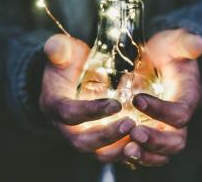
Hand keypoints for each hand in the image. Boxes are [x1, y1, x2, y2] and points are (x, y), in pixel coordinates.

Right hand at [40, 34, 134, 154]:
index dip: (91, 111)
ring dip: (119, 148)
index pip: (68, 113)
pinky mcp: (98, 141)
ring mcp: (82, 135)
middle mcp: (65, 126)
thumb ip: (59, 48)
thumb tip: (54, 46)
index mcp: (54, 104)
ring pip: (98, 153)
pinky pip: (112, 153)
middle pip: (82, 141)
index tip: (116, 104)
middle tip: (131, 124)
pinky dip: (129, 151)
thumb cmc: (69, 61)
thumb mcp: (63, 51)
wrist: (72, 75)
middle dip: (106, 136)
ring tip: (141, 136)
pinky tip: (147, 144)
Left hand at [124, 29, 201, 166]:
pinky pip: (145, 153)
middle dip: (156, 141)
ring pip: (161, 154)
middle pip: (175, 141)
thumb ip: (185, 43)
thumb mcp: (175, 42)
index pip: (180, 113)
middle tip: (134, 133)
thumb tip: (198, 43)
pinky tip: (116, 150)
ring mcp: (163, 129)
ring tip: (126, 149)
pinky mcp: (149, 134)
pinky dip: (132, 156)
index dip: (161, 110)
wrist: (159, 62)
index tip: (137, 99)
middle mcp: (178, 119)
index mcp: (188, 98)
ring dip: (144, 155)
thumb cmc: (168, 52)